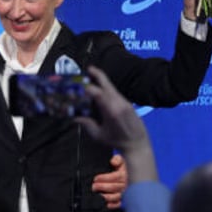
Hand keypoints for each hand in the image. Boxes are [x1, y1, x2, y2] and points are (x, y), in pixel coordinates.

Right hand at [75, 66, 157, 182]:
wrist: (137, 143)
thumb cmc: (117, 140)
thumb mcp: (99, 135)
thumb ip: (87, 124)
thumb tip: (74, 117)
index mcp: (111, 111)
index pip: (99, 93)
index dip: (89, 87)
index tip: (80, 84)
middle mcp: (119, 103)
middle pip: (107, 84)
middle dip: (98, 74)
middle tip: (89, 68)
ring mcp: (124, 102)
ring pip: (111, 87)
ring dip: (102, 81)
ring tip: (92, 77)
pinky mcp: (127, 103)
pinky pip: (115, 92)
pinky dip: (107, 88)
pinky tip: (101, 89)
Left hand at [92, 154, 126, 208]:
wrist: (120, 173)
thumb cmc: (117, 167)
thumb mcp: (118, 160)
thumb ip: (117, 159)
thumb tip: (113, 161)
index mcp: (123, 174)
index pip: (116, 176)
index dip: (105, 178)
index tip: (96, 178)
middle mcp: (124, 184)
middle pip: (114, 187)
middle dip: (103, 187)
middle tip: (93, 186)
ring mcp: (122, 193)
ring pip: (116, 196)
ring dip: (106, 197)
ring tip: (97, 195)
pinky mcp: (120, 199)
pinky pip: (118, 204)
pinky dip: (113, 205)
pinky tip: (106, 204)